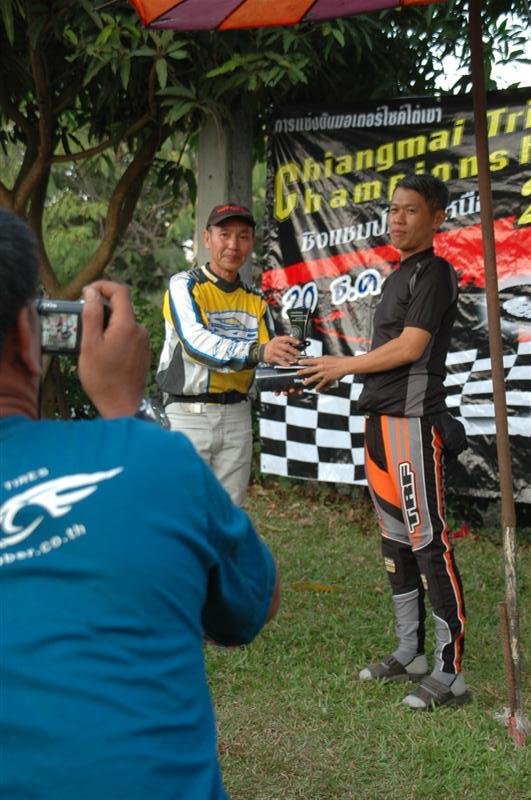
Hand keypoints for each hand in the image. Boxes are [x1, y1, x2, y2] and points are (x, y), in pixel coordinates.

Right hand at [79, 281, 150, 417]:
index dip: (103, 286)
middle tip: (83, 323)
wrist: (122, 406)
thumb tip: (91, 292)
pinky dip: (115, 337)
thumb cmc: (103, 378)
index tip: (87, 293)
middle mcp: (140, 330)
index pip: (120, 291)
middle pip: (121, 307)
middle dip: (102, 309)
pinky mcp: (143, 352)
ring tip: (92, 343)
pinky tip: (104, 353)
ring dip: (107, 325)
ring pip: (124, 323)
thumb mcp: (90, 344)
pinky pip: (128, 336)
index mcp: (128, 325)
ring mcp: (143, 342)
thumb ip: (92, 315)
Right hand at [262, 335, 301, 365]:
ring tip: (294, 360)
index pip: (286, 338)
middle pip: (286, 347)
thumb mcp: (276, 341)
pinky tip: (287, 365)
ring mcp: (273, 351)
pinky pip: (279, 360)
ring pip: (283, 354)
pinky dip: (284, 363)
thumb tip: (294, 344)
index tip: (298, 342)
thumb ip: (284, 342)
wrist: (262, 351)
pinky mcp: (271, 357)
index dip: (292, 340)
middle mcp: (275, 344)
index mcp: (277, 339)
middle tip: (298, 353)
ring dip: (290, 357)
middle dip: (293, 350)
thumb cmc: (271, 346)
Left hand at [297, 355, 349, 391]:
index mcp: (321, 360)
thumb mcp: (327, 357)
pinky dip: (318, 386)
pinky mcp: (328, 378)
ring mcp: (324, 373)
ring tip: (304, 383)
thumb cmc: (337, 360)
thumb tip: (316, 360)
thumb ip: (321, 359)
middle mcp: (321, 367)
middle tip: (297, 373)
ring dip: (308, 381)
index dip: (303, 362)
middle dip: (302, 372)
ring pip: (314, 378)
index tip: (298, 362)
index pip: (310, 361)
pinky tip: (315, 389)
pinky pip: (322, 383)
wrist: (345, 365)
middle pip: (309, 370)